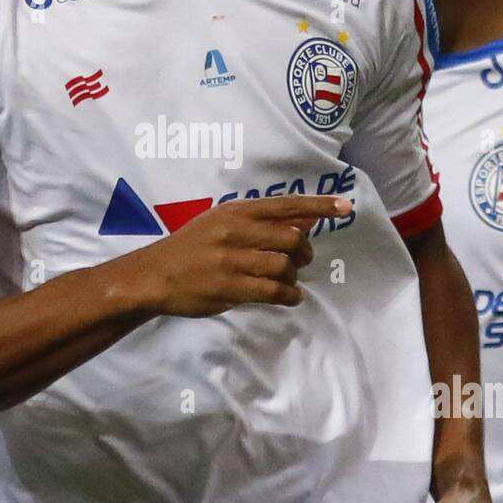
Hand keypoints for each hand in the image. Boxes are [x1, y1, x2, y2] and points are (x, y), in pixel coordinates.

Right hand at [124, 194, 352, 317]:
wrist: (154, 275)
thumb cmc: (192, 247)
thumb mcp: (222, 222)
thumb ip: (260, 221)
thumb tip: (306, 220)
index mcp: (236, 211)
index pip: (286, 205)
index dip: (320, 205)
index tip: (347, 207)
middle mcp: (236, 231)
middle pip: (293, 239)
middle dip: (305, 253)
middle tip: (301, 262)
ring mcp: (232, 260)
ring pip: (284, 267)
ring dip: (294, 277)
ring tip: (287, 282)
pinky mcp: (229, 287)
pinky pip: (273, 292)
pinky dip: (289, 296)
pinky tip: (289, 298)